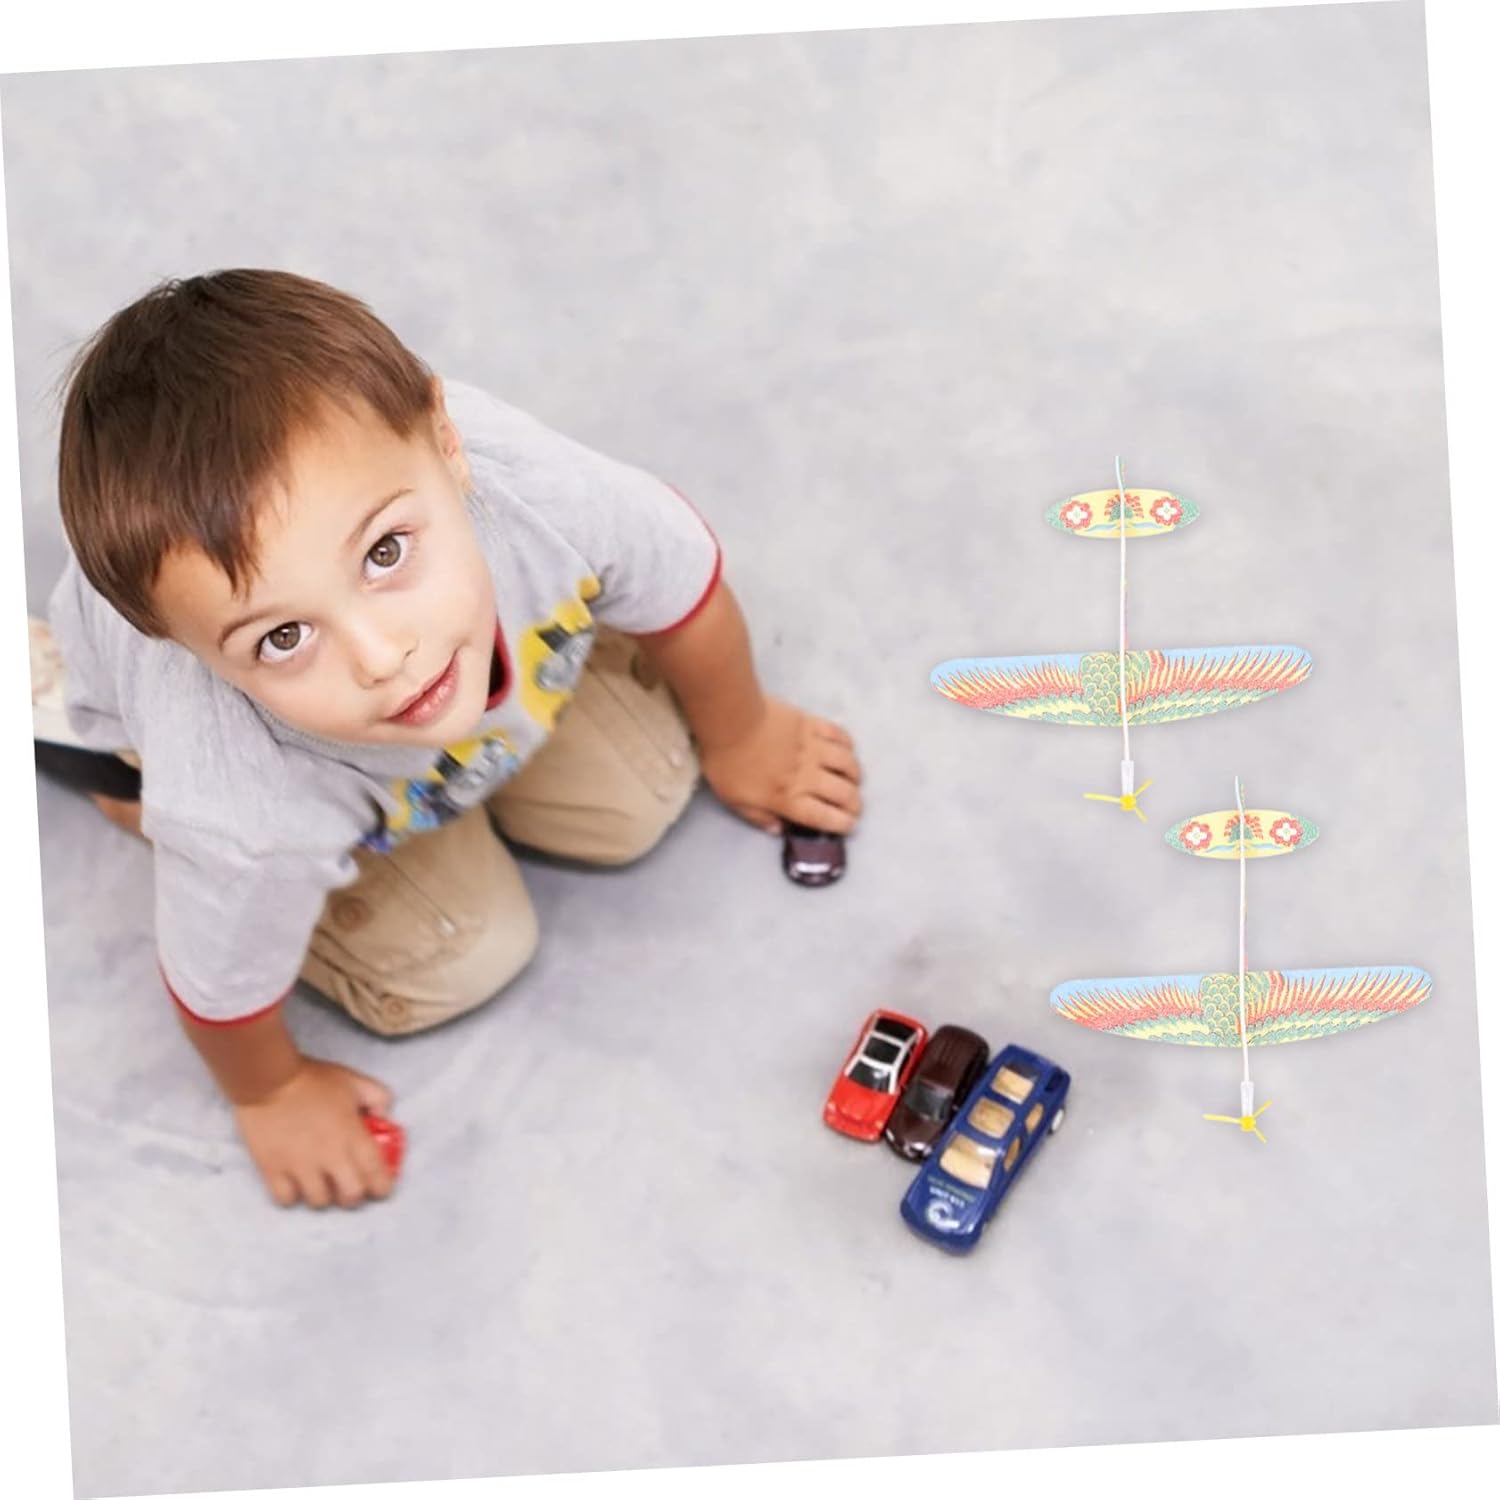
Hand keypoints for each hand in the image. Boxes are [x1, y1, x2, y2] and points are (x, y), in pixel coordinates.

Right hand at [233, 1058, 396, 1208]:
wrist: (268, 1079)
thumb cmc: (313, 1079)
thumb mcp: (354, 1081)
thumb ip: (378, 1097)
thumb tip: (384, 1117)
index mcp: (352, 1136)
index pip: (375, 1175)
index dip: (382, 1187)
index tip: (381, 1187)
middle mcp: (329, 1157)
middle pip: (350, 1196)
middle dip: (354, 1195)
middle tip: (350, 1186)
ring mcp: (299, 1166)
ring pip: (319, 1202)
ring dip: (324, 1197)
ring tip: (322, 1185)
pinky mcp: (272, 1170)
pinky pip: (285, 1200)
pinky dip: (292, 1197)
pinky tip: (295, 1185)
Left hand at [699, 696, 861, 835]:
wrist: (731, 719)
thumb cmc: (727, 762)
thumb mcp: (734, 800)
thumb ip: (758, 817)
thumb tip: (780, 830)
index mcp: (788, 798)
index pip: (825, 817)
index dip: (842, 824)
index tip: (849, 826)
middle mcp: (807, 777)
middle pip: (844, 794)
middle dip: (855, 805)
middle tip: (854, 807)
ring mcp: (813, 749)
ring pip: (847, 764)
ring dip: (855, 776)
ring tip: (853, 780)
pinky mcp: (812, 725)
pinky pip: (839, 735)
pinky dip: (848, 745)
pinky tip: (847, 750)